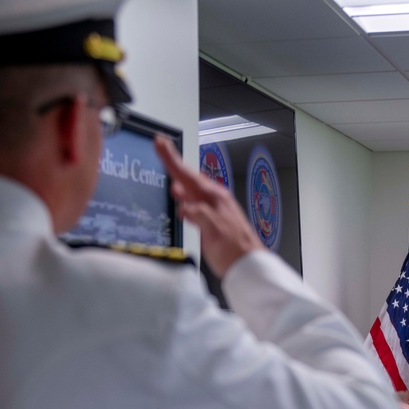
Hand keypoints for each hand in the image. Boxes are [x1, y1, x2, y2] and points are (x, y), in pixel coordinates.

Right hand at [154, 135, 264, 276]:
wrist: (249, 266)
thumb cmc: (234, 251)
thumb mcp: (213, 232)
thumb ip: (199, 216)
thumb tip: (184, 206)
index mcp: (215, 198)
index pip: (187, 174)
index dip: (171, 159)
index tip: (160, 142)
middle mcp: (216, 199)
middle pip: (190, 177)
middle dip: (174, 163)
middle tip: (161, 148)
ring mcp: (216, 209)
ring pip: (193, 188)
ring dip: (178, 179)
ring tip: (168, 169)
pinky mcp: (214, 219)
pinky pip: (196, 202)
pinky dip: (185, 197)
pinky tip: (181, 201)